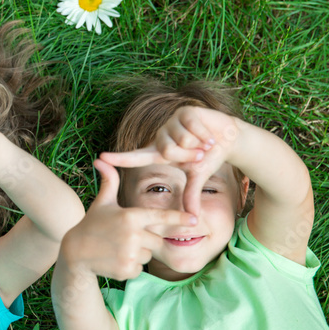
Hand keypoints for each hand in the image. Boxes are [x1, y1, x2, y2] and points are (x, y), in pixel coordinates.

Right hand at [61, 160, 194, 280]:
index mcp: (130, 216)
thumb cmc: (92, 224)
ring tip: (118, 248)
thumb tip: (101, 159)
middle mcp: (133, 235)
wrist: (75, 252)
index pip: (160, 216)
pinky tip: (115, 259)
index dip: (179, 217)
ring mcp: (130, 254)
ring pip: (148, 255)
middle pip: (156, 239)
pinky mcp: (128, 270)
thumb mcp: (102, 203)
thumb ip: (110, 182)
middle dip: (146, 239)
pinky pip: (140, 268)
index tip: (194, 219)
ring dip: (138, 253)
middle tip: (125, 237)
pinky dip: (131, 266)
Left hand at [100, 106, 241, 215]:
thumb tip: (192, 218)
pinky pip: (192, 129)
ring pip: (180, 140)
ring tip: (203, 143)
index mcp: (159, 152)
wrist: (228, 139)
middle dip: (188, 156)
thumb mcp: (197, 177)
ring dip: (198, 145)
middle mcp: (161, 135)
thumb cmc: (208, 157)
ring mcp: (171, 122)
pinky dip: (204, 135)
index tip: (100, 159)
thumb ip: (190, 194)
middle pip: (166, 150)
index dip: (119, 158)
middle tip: (199, 154)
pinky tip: (208, 134)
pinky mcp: (184, 111)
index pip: (136, 156)